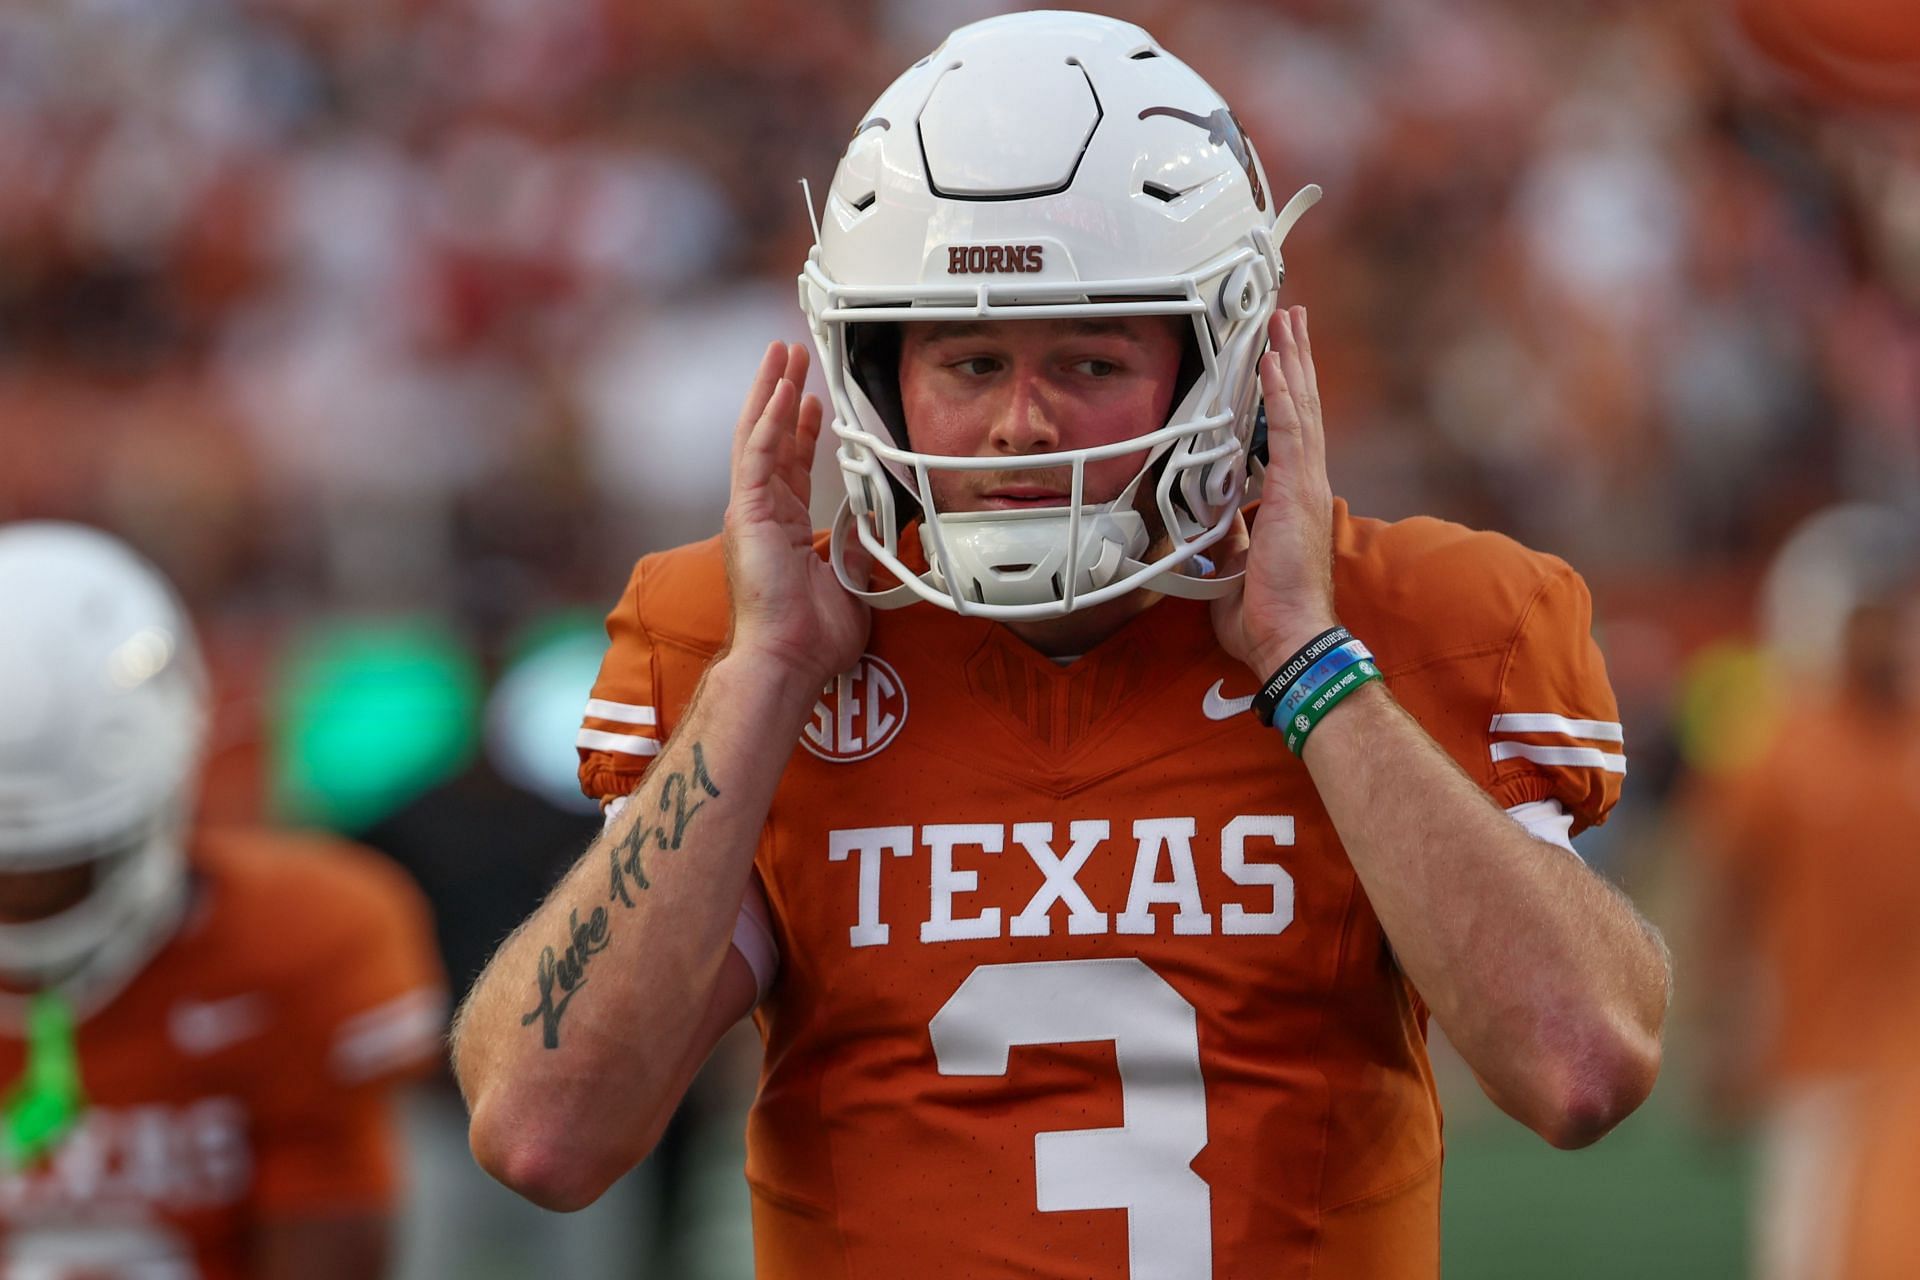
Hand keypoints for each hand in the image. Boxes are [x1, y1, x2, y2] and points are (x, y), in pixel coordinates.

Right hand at [722, 341, 870, 687]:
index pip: (793, 466)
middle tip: (794, 356)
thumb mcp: (851, 583)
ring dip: (771, 389)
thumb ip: (861, 551)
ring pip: (759, 434)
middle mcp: (763, 513)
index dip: (802, 430)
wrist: (788, 657)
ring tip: (781, 353)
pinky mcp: (748, 511)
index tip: (814, 400)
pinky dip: (769, 417)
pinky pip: (758, 452)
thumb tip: (879, 531)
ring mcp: (751, 510)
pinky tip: (779, 386)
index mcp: (784, 528)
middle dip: (783, 393)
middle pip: (772, 438)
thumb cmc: (811, 636)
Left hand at [1210, 306, 1337, 676]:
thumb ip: (1228, 534)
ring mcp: (1304, 485)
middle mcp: (1304, 484)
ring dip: (1290, 361)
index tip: (1280, 357)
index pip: (1291, 431)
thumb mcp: (1237, 562)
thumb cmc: (1268, 611)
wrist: (1289, 637)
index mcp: (1292, 499)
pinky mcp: (1296, 492)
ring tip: (1286, 321)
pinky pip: (1288, 430)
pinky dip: (1280, 393)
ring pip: (1299, 407)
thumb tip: (1210, 519)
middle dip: (1295, 359)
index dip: (1286, 391)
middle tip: (1292, 317)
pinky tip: (1275, 362)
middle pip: (1301, 407)